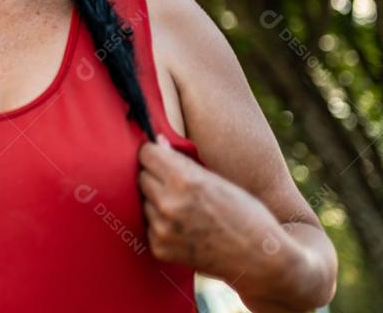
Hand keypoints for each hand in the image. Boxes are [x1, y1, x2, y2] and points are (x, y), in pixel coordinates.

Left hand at [137, 135, 282, 281]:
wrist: (260, 259)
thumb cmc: (245, 214)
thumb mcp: (217, 179)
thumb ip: (183, 162)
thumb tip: (156, 142)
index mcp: (184, 180)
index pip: (146, 154)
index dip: (155, 154)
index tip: (161, 157)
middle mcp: (168, 203)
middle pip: (142, 176)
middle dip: (156, 177)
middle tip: (177, 185)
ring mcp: (162, 228)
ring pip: (145, 202)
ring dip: (157, 202)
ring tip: (185, 210)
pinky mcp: (159, 248)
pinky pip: (149, 226)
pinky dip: (161, 225)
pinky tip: (185, 229)